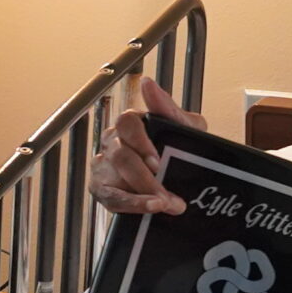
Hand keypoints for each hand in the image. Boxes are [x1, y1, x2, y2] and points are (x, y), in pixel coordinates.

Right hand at [89, 79, 207, 215]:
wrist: (189, 180)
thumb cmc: (183, 148)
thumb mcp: (187, 127)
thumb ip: (169, 109)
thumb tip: (147, 84)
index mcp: (131, 123)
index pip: (126, 123)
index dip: (140, 143)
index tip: (157, 163)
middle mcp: (113, 141)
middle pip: (120, 156)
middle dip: (144, 178)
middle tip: (167, 194)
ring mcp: (104, 166)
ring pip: (113, 179)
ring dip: (141, 195)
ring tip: (167, 205)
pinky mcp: (102, 189)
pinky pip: (109, 198)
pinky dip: (131, 205)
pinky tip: (149, 208)